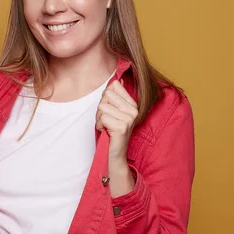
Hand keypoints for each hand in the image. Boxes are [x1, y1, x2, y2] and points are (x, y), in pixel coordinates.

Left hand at [96, 79, 138, 196]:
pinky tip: (106, 131)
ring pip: (102, 107)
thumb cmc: (112, 132)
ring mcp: (129, 118)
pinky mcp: (122, 127)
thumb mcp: (114, 112)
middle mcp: (134, 110)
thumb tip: (116, 80)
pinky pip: (102, 118)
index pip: (114, 86)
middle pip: (106, 95)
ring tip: (106, 126)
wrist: (116, 154)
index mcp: (133, 104)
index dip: (105, 97)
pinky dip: (99, 125)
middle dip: (100, 108)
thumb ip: (115, 97)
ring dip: (99, 118)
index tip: (109, 110)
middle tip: (106, 120)